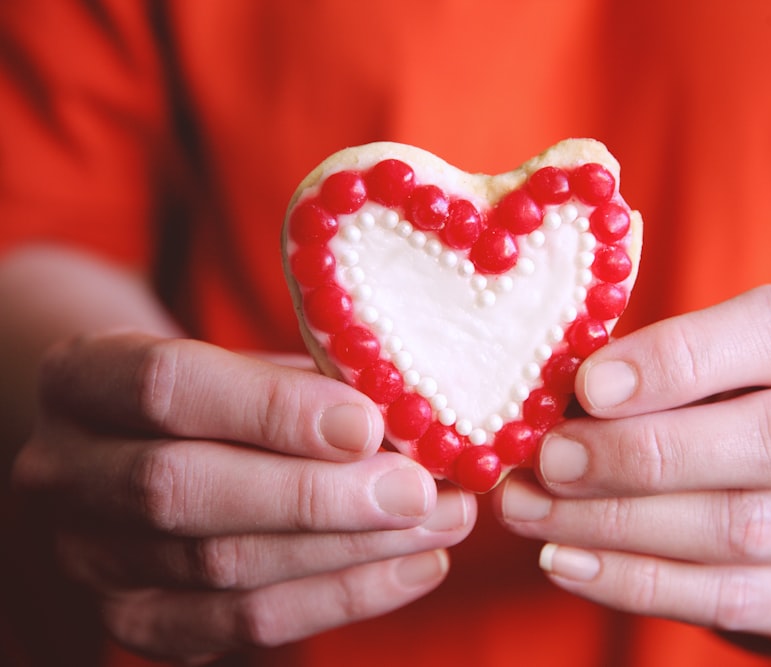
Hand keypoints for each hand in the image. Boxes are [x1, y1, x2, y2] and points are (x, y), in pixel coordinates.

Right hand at [11, 333, 475, 663]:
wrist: (144, 446)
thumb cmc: (217, 391)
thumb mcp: (250, 361)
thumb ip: (312, 384)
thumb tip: (411, 423)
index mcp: (84, 378)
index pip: (168, 388)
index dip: (272, 409)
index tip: (367, 423)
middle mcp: (66, 470)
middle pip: (185, 489)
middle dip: (318, 496)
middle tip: (418, 491)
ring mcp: (93, 557)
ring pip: (222, 567)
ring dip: (351, 551)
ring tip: (442, 523)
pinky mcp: (138, 619)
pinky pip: (243, 624)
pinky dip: (342, 597)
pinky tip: (415, 567)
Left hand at [496, 285, 770, 656]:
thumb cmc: (757, 400)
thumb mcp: (729, 357)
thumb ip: (664, 364)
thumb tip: (558, 396)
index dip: (680, 359)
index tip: (589, 385)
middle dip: (642, 454)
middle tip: (550, 460)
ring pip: (744, 530)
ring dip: (617, 524)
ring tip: (532, 512)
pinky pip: (730, 599)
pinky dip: (634, 582)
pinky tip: (567, 561)